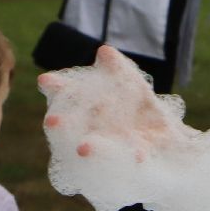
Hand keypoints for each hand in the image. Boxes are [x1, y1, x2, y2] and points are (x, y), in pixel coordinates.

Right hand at [40, 45, 188, 164]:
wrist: (165, 140)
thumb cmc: (138, 110)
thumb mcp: (130, 85)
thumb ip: (117, 69)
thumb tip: (104, 51)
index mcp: (89, 110)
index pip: (68, 97)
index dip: (56, 89)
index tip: (44, 80)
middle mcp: (94, 132)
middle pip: (75, 129)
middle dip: (63, 126)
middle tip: (51, 121)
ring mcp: (114, 148)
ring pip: (100, 149)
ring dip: (92, 149)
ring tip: (82, 149)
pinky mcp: (138, 158)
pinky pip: (136, 159)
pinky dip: (135, 157)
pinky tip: (138, 156)